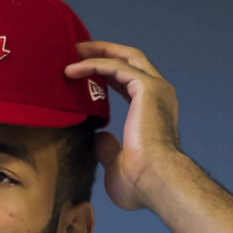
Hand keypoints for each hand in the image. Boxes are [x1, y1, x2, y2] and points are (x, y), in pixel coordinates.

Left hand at [64, 41, 181, 210]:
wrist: (157, 181)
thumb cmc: (141, 182)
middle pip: (131, 60)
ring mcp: (156, 88)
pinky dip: (93, 65)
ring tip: (73, 51)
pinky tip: (71, 70)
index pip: (132, 82)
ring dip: (98, 52)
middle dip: (105, 52)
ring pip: (125, 57)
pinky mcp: (146, 87)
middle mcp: (160, 94)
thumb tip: (98, 138)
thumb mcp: (118, 164)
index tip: (85, 72)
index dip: (108, 73)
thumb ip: (109, 148)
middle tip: (78, 50)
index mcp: (156, 111)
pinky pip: (115, 66)